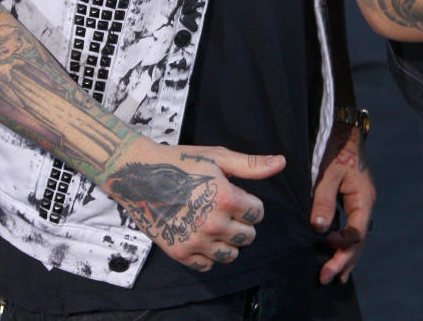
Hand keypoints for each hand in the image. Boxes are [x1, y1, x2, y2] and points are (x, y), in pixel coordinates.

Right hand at [105, 139, 285, 270]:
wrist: (141, 176)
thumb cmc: (181, 162)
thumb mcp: (218, 157)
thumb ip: (251, 165)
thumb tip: (281, 163)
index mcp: (226, 198)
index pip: (258, 214)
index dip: (250, 204)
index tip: (238, 196)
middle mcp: (213, 224)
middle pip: (247, 237)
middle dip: (242, 223)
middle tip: (227, 210)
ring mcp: (195, 241)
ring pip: (230, 255)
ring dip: (229, 241)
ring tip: (217, 224)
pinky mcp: (180, 252)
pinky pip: (207, 265)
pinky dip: (208, 254)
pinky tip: (202, 235)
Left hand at [310, 122, 374, 284]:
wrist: (343, 128)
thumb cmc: (336, 147)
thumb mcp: (328, 172)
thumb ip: (324, 200)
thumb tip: (320, 229)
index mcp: (364, 198)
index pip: (356, 232)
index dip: (341, 244)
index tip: (323, 246)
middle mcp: (365, 204)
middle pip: (359, 241)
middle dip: (344, 261)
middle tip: (326, 279)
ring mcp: (360, 202)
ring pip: (357, 237)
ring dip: (346, 257)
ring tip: (336, 277)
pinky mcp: (352, 200)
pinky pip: (352, 228)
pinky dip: (345, 243)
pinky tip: (337, 252)